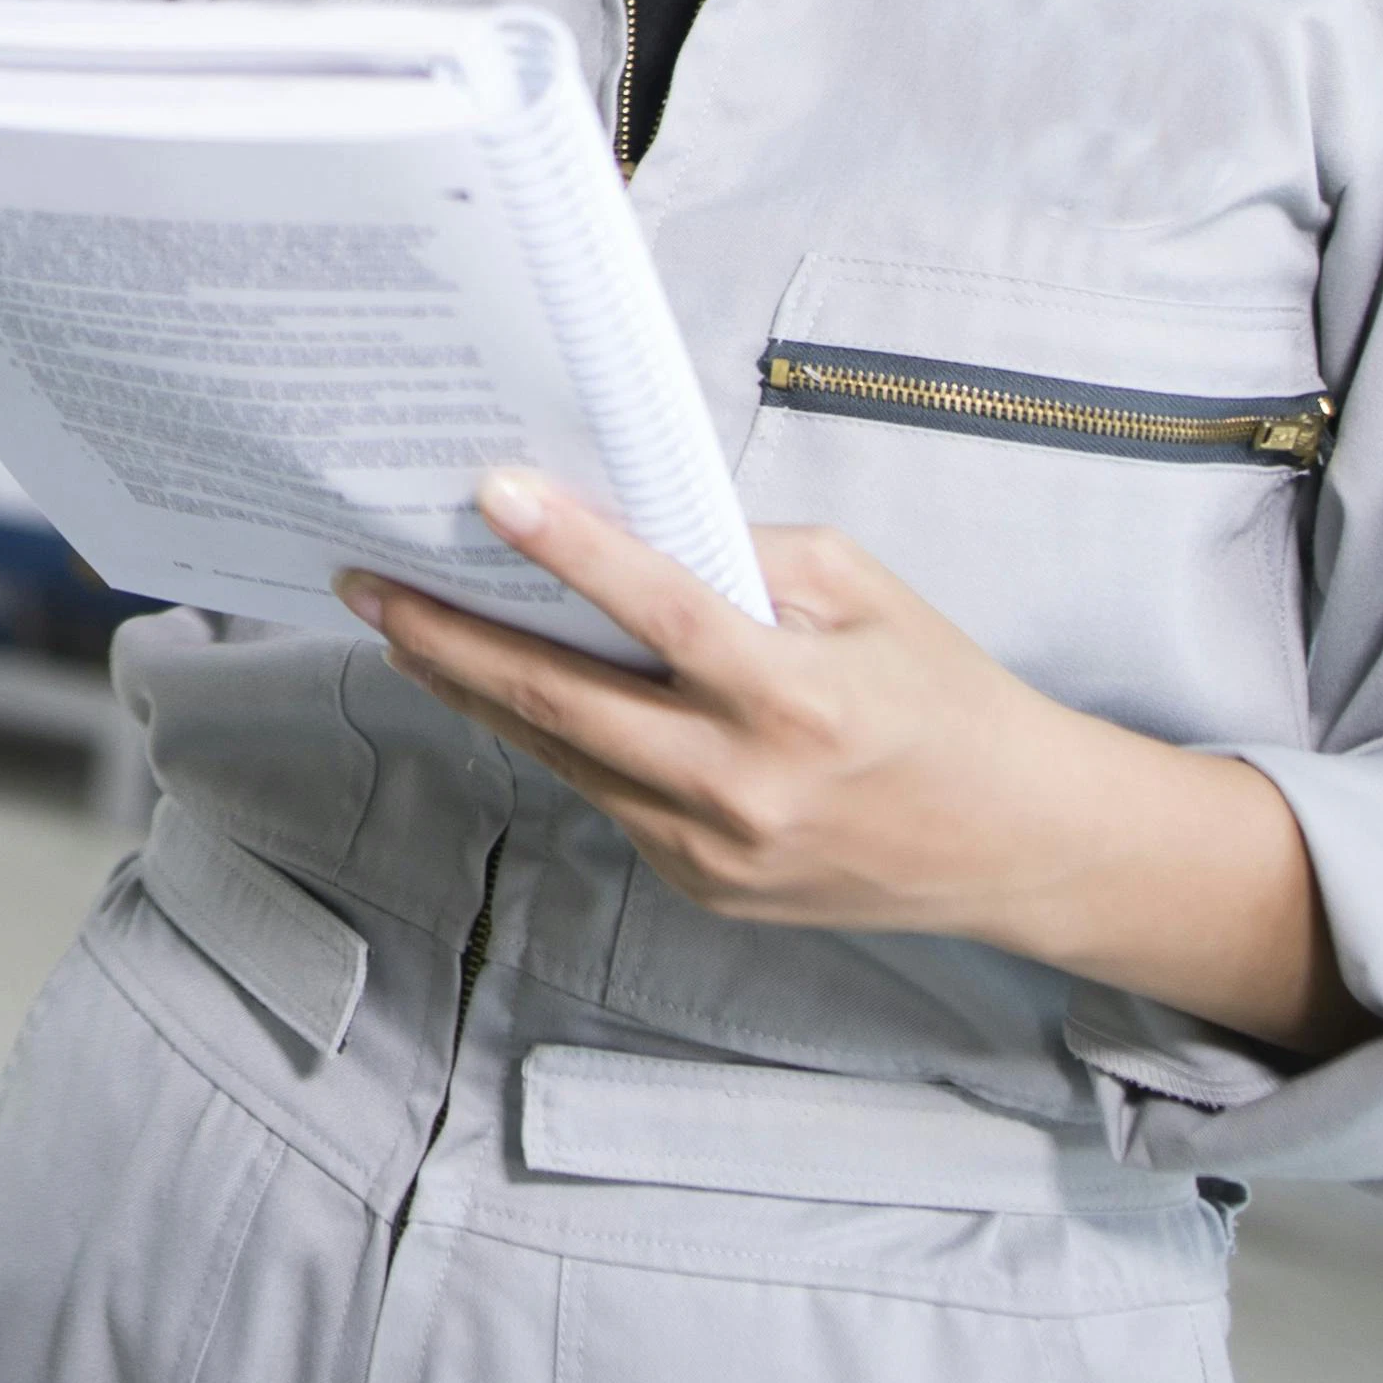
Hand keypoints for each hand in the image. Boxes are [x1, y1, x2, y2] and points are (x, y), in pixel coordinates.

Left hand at [342, 471, 1357, 1048]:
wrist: (1016, 845)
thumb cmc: (945, 699)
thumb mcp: (868, 594)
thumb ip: (750, 559)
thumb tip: (628, 525)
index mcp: (798, 700)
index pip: (660, 613)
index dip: (570, 551)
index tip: (490, 493)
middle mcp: (745, 787)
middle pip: (562, 705)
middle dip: (448, 640)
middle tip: (366, 586)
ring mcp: (715, 853)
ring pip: (563, 759)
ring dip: (474, 691)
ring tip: (401, 626)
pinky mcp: (701, 889)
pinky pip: (608, 800)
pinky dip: (555, 743)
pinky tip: (506, 692)